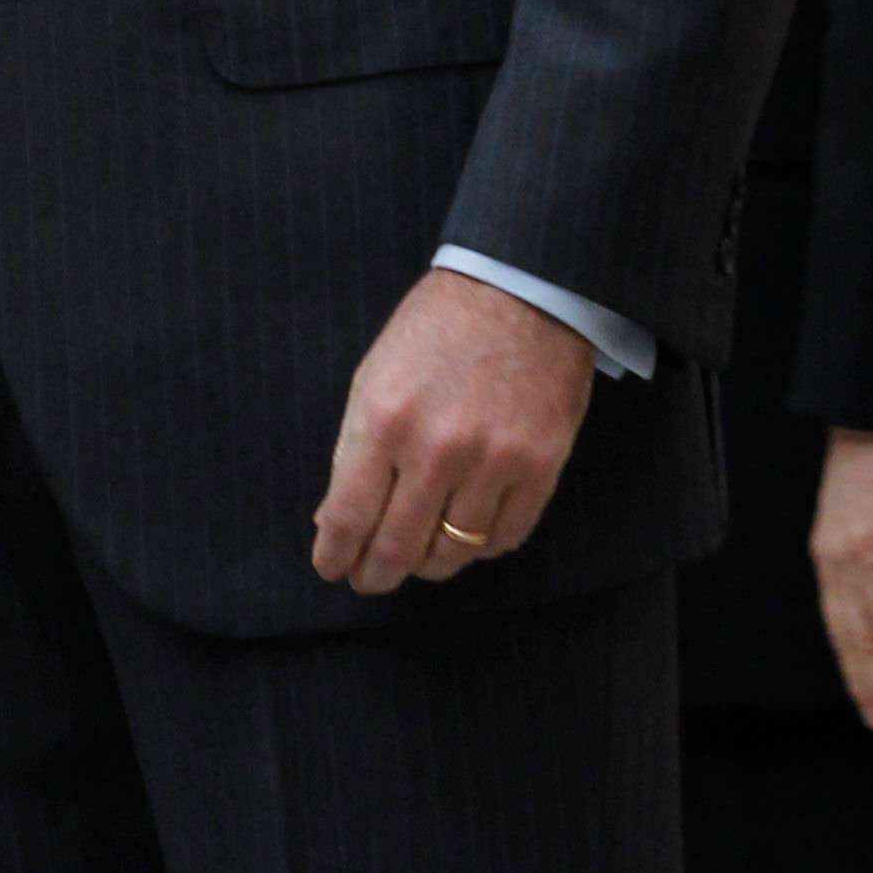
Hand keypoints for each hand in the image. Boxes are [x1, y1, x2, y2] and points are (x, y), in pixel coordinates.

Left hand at [311, 265, 595, 594]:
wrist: (520, 291)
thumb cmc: (436, 330)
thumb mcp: (374, 377)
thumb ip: (356, 450)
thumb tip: (335, 519)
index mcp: (383, 419)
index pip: (349, 516)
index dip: (336, 554)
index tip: (332, 568)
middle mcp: (436, 449)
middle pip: (398, 547)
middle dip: (376, 574)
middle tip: (369, 581)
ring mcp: (492, 463)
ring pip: (452, 553)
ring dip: (428, 565)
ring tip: (417, 561)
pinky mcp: (539, 469)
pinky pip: (503, 539)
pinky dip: (479, 549)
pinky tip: (465, 540)